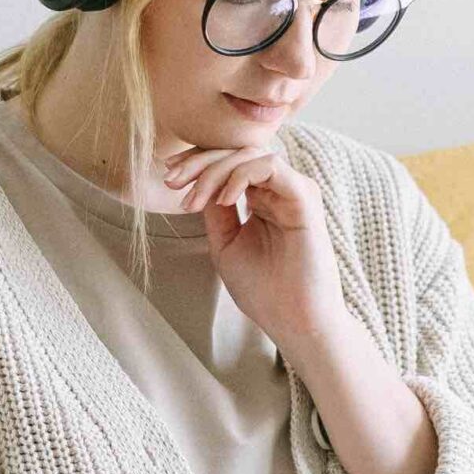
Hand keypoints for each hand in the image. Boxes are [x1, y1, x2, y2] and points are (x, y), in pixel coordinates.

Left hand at [160, 141, 346, 344]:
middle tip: (172, 181)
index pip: (230, 163)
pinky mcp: (305, 198)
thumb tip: (198, 181)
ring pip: (250, 154)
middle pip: (237, 152)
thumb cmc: (264, 290)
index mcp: (262, 199)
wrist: (294, 321)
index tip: (169, 177)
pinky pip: (270, 166)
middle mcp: (280, 190)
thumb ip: (215, 211)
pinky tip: (224, 200)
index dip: (197, 163)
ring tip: (194, 200)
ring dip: (214, 171)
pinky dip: (241, 176)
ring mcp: (293, 191)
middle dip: (199, 162)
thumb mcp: (225, 244)